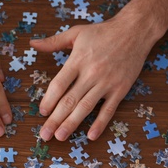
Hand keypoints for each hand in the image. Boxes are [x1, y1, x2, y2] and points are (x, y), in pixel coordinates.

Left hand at [30, 17, 152, 140]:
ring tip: (60, 137)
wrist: (134, 30)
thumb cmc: (102, 32)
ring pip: (86, 107)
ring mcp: (106, 82)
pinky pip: (109, 109)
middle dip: (55, 119)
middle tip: (45, 134)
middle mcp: (91, 73)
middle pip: (70, 100)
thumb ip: (53, 42)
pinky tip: (91, 135)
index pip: (59, 85)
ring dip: (72, 123)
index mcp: (78, 60)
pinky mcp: (120, 89)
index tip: (42, 112)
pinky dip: (100, 123)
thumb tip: (32, 43)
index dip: (49, 100)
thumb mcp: (75, 33)